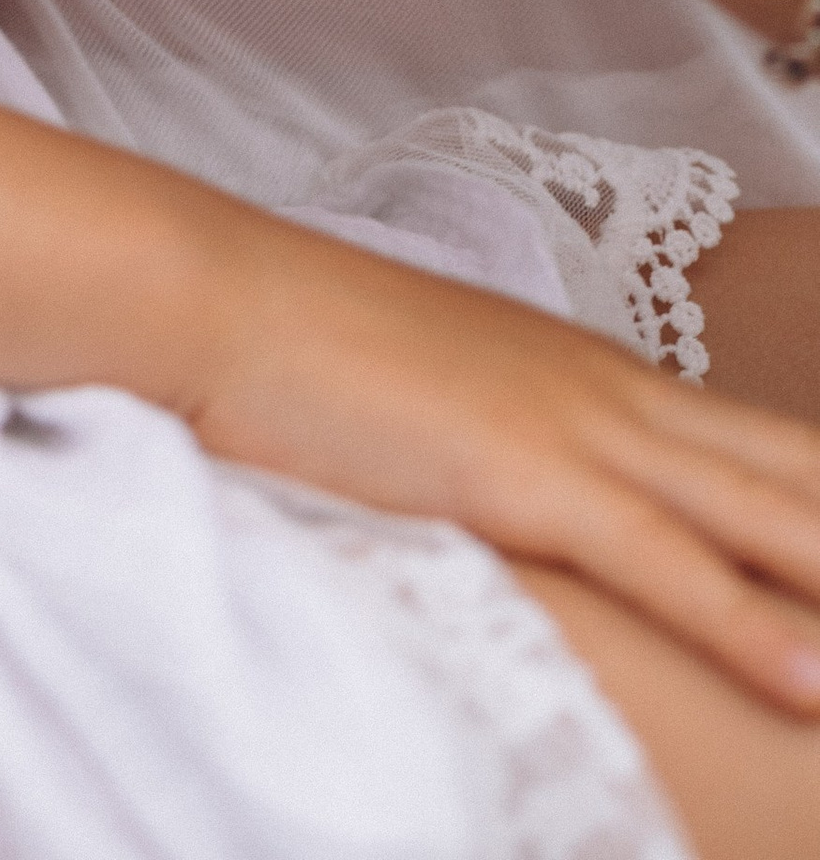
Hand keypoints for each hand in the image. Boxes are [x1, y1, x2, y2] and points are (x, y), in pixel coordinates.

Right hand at [194, 222, 819, 717]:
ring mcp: (580, 429)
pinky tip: (817, 682)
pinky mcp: (532, 478)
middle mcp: (613, 391)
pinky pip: (672, 565)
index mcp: (593, 372)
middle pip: (794, 471)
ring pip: (765, 514)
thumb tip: (517, 491)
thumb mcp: (436, 395)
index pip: (761, 446)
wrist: (220, 296)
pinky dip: (754, 625)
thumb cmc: (302, 348)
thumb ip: (503, 438)